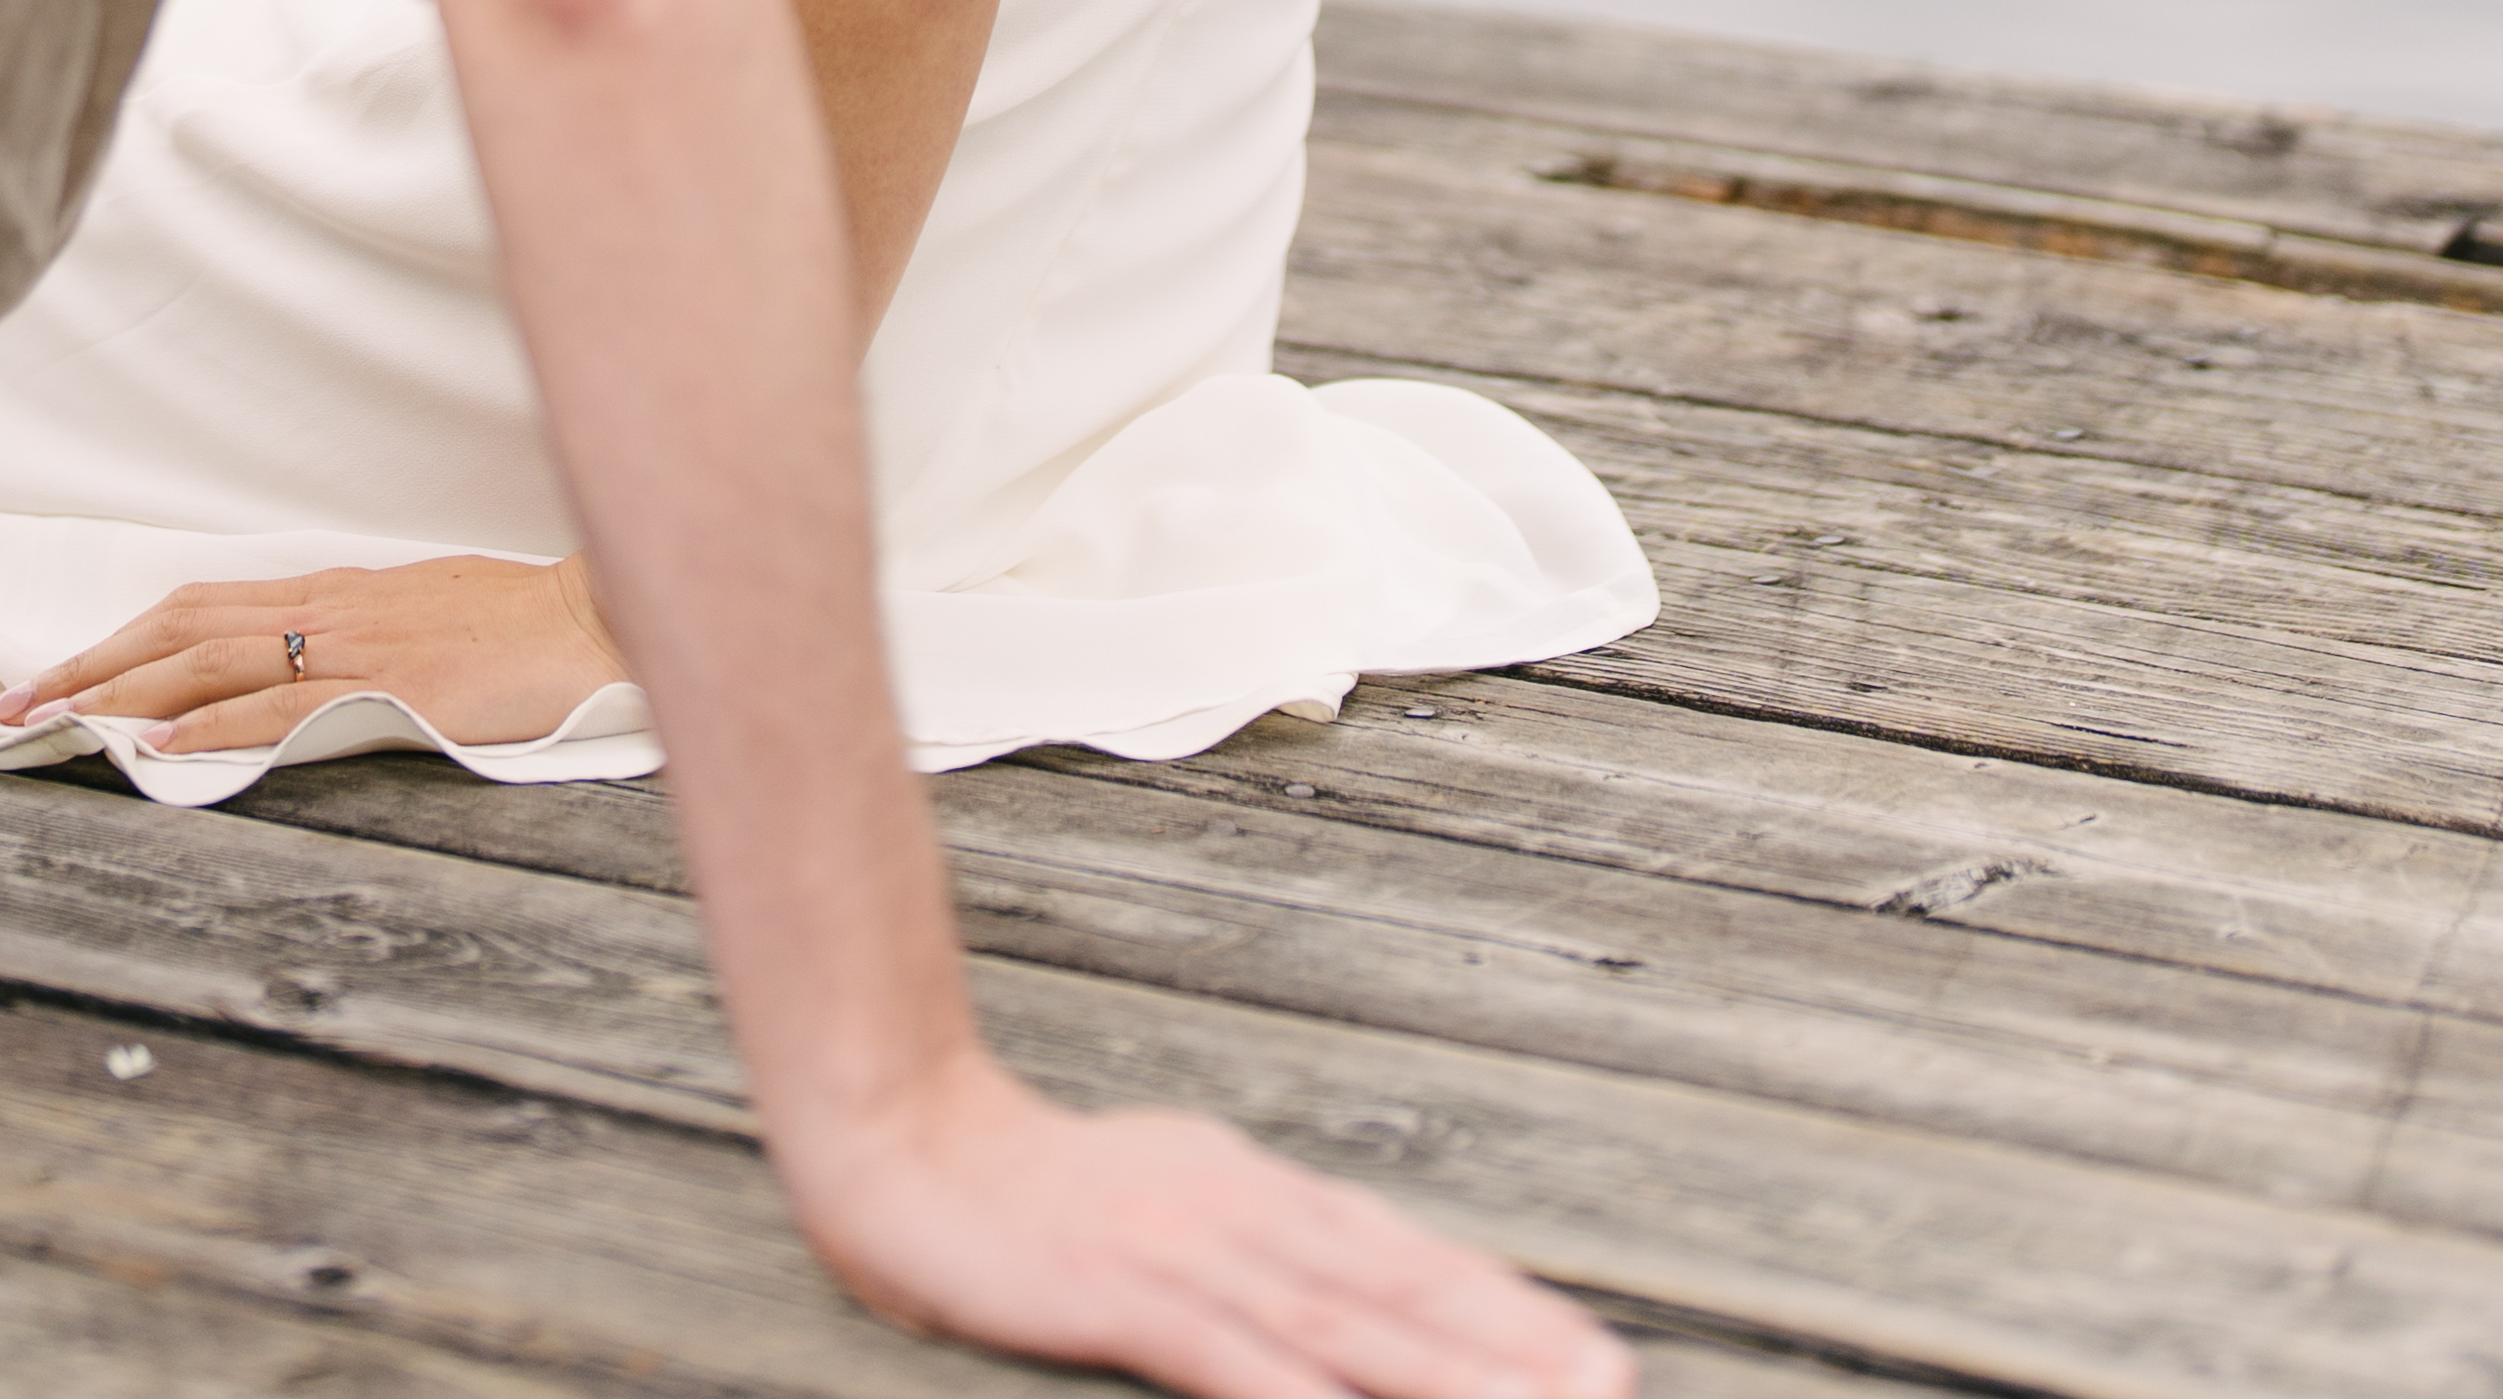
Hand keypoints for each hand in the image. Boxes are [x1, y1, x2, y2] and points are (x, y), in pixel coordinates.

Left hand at [0, 552, 624, 753]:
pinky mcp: (386, 689)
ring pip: (209, 658)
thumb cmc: (518, 626)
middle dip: (89, 663)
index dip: (120, 637)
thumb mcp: (420, 619)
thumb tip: (295, 668)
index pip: (199, 606)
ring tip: (53, 718)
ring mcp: (353, 645)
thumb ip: (355, 639)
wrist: (593, 619)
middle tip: (11, 700)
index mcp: (332, 593)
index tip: (56, 671)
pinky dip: (212, 724)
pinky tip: (161, 745)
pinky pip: (282, 706)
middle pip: (179, 624)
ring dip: (122, 690)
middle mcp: (327, 607)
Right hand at [785, 1056, 1632, 1398]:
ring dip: (1444, 1374)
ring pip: (1341, 1326)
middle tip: (1609, 1383)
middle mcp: (1237, 1215)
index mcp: (1247, 1191)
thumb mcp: (1153, 1200)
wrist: (893, 1130)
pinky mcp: (1122, 1295)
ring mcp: (1184, 1253)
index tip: (1585, 1349)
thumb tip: (1321, 1276)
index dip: (1496, 1306)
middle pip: (1396, 1291)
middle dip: (1509, 1346)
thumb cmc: (1018, 1182)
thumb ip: (1236, 1244)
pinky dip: (1299, 1395)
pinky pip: (1228, 1361)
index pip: (1396, 1257)